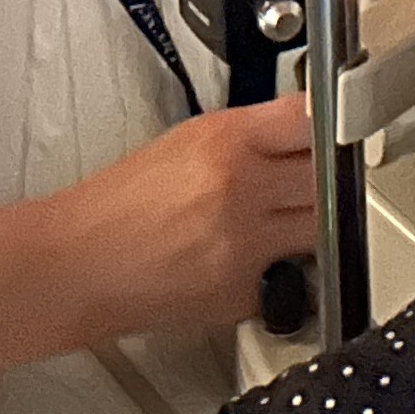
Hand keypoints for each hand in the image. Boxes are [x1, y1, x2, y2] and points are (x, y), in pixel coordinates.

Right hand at [54, 94, 317, 336]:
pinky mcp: (243, 294)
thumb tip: (302, 133)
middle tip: (304, 185)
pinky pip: (289, 278)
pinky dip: (278, 273)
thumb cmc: (117, 205)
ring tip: (277, 223)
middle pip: (328, 179)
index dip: (333, 127)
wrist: (76, 265)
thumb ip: (250, 135)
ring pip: (320, 230)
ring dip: (309, 226)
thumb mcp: (186, 141)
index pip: (312, 120)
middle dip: (324, 182)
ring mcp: (245, 245)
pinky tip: (246, 263)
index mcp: (225, 140)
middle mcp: (241, 188)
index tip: (338, 134)